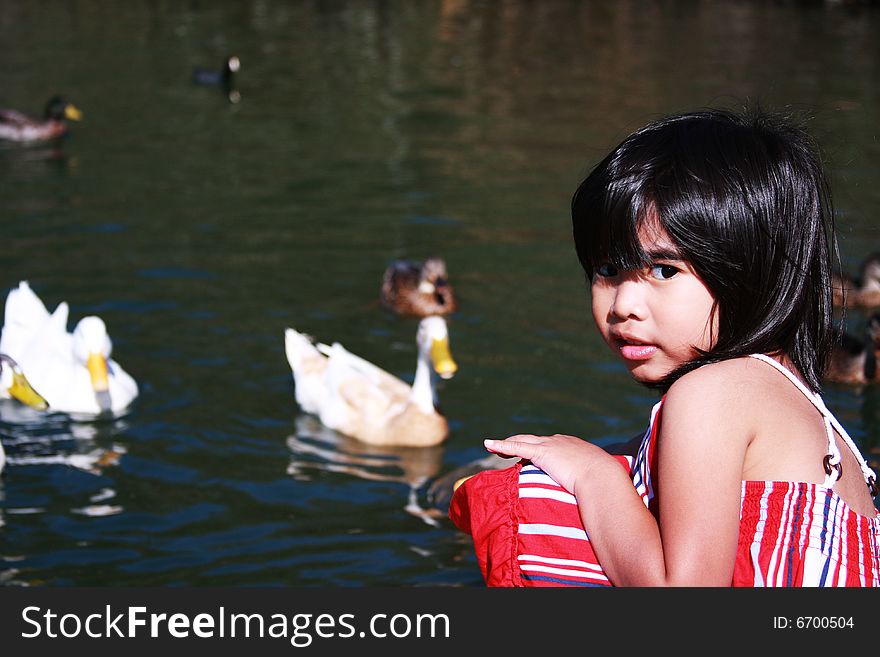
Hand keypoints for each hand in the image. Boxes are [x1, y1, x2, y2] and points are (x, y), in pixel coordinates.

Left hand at [484, 433, 612, 494]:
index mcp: (571, 446)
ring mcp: (550, 445)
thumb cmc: (603, 483)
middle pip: (532, 439)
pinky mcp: (542, 452)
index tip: (531, 455)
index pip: (549, 445)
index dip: (537, 449)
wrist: (602, 477)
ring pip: (521, 440)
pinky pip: (516, 446)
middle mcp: (559, 441)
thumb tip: (593, 497)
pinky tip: (489, 445)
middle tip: (506, 449)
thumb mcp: (595, 479)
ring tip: (491, 446)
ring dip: (506, 444)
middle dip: (519, 442)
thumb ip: (588, 483)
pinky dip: (501, 445)